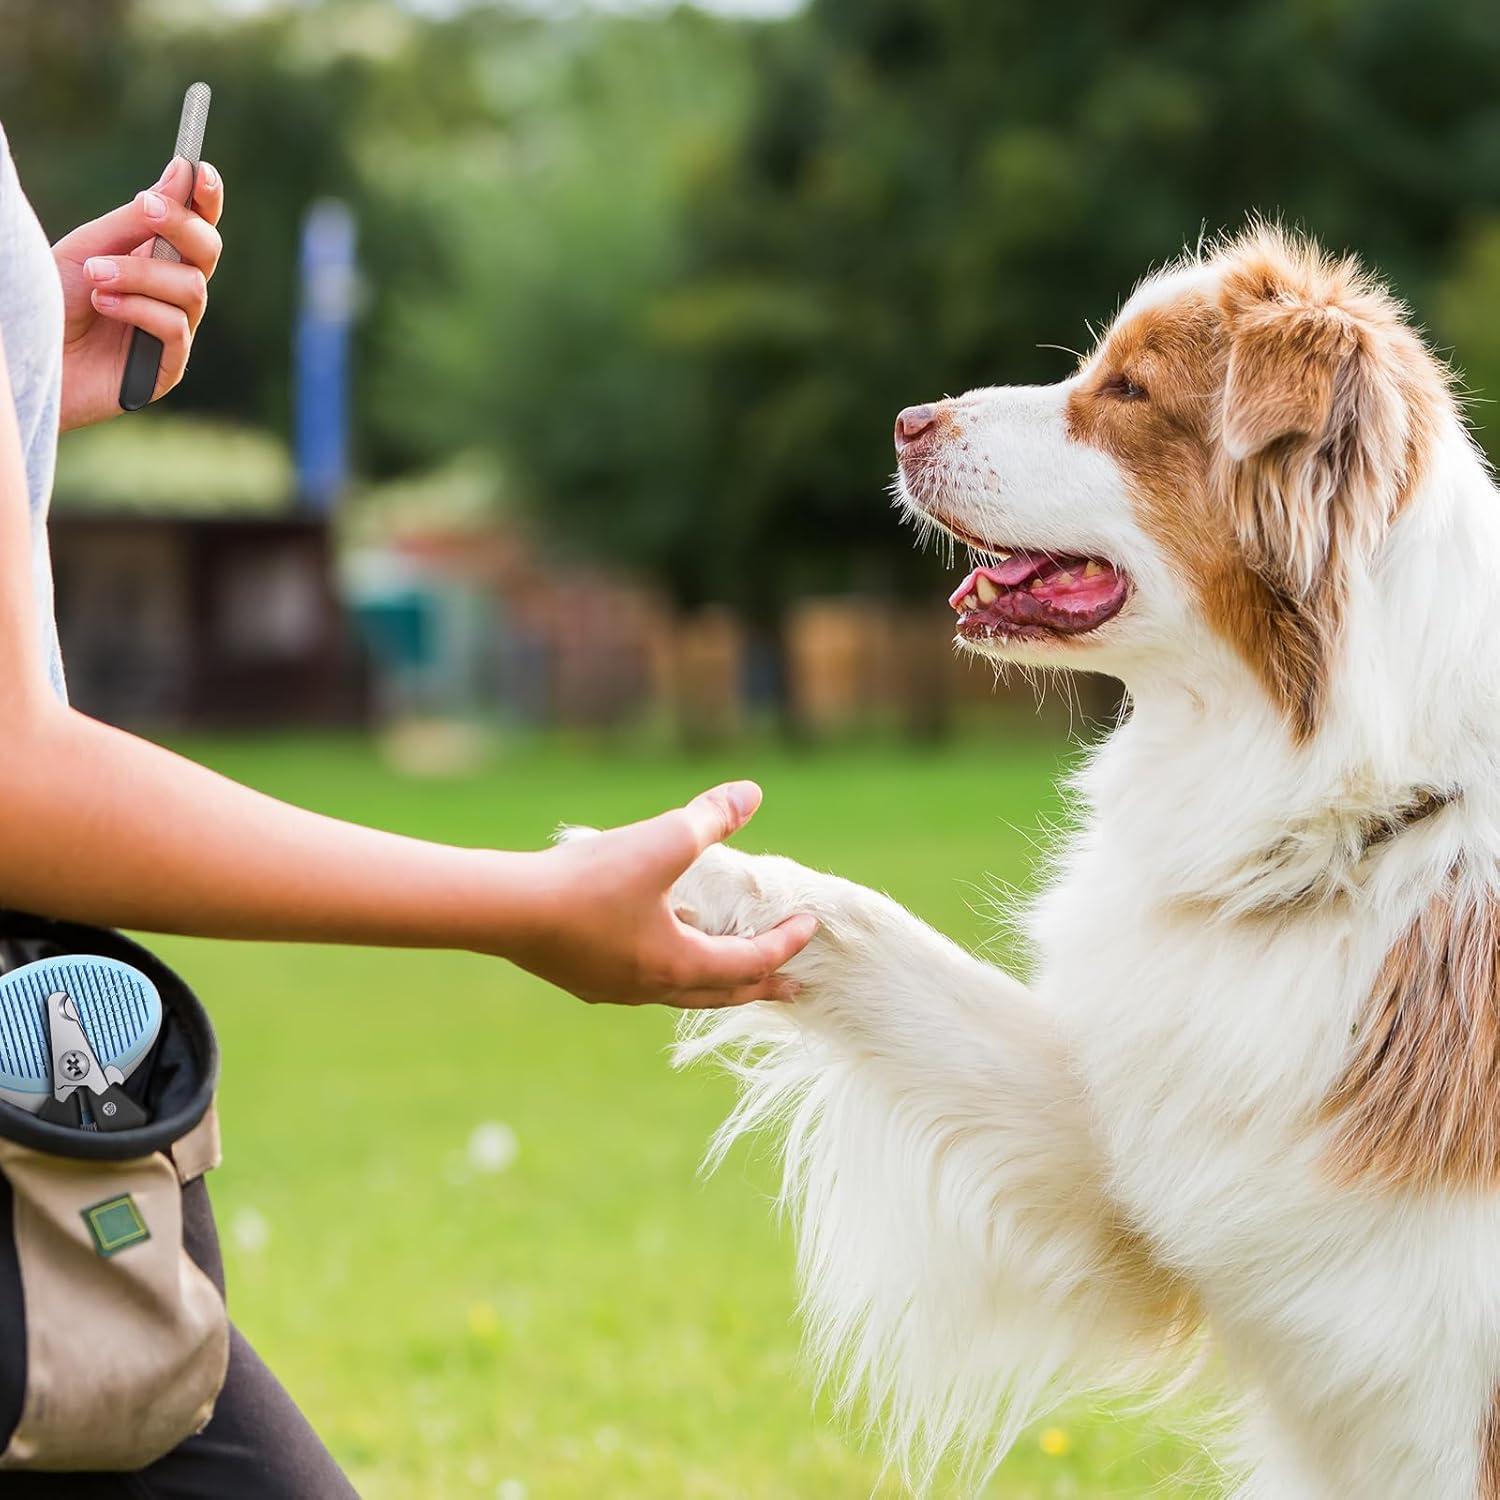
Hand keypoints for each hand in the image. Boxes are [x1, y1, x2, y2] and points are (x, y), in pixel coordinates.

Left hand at [53, 157, 224, 430]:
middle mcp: (172, 294)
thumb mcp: (89, 248)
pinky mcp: (169, 367)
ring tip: (94, 276)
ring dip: (140, 274)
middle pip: (208, 251)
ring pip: (192, 288)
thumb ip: (134, 220)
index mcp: (155, 260)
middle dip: (181, 225)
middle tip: (146, 208)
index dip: (206, 199)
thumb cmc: (52, 301)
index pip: (197, 227)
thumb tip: (180, 174)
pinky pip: (175, 327)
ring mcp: (175, 331)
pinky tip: (103, 305)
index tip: (200, 171)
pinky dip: (138, 308)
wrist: (32, 356)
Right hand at [509, 782, 817, 1007]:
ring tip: (727, 962)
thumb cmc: (589, 882)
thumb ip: (710, 818)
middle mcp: (652, 987)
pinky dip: (668, 965)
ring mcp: (614, 989)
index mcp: (680, 964)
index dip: (786, 944)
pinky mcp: (583, 978)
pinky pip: (642, 978)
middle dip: (761, 986)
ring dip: (712, 978)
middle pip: (721, 994)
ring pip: (679, 990)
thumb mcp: (661, 841)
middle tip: (792, 988)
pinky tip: (657, 939)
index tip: (809, 927)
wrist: (506, 910)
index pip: (751, 962)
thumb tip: (752, 793)